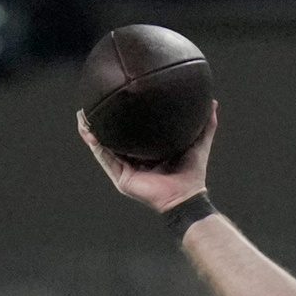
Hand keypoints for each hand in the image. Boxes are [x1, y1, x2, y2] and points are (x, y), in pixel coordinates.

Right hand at [77, 103, 217, 212]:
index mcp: (148, 151)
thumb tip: (213, 103)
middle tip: (91, 103)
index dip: (122, 117)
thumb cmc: (192, 173)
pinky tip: (88, 131)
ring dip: (91, 130)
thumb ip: (206, 125)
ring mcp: (126, 168)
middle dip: (100, 121)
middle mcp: (135, 159)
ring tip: (82, 115)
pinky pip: (104, 158)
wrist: (186, 196)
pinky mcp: (121, 177)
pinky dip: (95, 144)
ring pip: (103, 146)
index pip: (132, 131)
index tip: (115, 99)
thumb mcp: (199, 143)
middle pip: (113, 137)